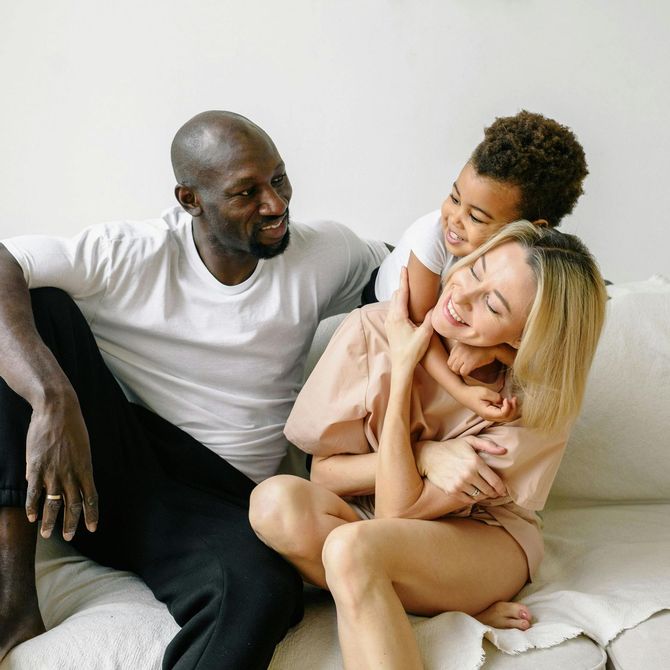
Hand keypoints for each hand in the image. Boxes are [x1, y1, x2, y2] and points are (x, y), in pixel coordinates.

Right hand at [25, 390, 97, 540]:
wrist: (57, 410)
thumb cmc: (72, 426)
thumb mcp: (82, 448)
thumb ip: (77, 466)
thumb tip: (73, 479)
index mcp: (86, 468)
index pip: (91, 497)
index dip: (92, 515)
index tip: (92, 529)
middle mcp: (72, 473)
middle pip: (73, 505)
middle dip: (71, 523)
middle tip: (68, 537)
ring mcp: (53, 472)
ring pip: (54, 504)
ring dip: (51, 521)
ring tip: (47, 534)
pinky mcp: (36, 468)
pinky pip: (34, 493)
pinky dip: (33, 507)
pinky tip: (31, 517)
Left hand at [385, 267, 433, 369]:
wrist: (401, 365)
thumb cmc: (412, 351)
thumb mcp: (424, 334)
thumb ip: (428, 318)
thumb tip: (433, 307)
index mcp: (398, 316)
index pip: (401, 293)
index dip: (404, 280)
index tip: (404, 268)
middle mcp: (391, 317)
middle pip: (396, 295)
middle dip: (403, 285)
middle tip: (410, 276)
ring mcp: (389, 322)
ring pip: (394, 302)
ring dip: (401, 294)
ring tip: (410, 289)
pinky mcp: (390, 326)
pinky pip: (393, 309)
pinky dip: (399, 303)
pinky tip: (407, 305)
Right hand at [416, 435, 507, 503]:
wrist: (428, 456)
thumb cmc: (451, 447)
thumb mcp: (469, 441)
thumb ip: (488, 445)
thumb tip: (504, 451)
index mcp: (475, 462)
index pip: (495, 481)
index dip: (501, 488)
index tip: (503, 491)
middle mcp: (468, 474)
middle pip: (488, 490)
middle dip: (494, 493)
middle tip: (495, 493)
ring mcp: (460, 484)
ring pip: (479, 496)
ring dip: (483, 496)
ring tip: (484, 493)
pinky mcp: (452, 491)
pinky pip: (468, 500)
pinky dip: (473, 499)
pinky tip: (474, 495)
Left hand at [448, 342, 495, 376]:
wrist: (494, 347)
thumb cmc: (482, 347)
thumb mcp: (467, 343)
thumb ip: (459, 349)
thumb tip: (453, 359)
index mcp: (457, 346)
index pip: (449, 360)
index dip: (454, 365)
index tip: (460, 366)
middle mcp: (459, 350)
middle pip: (450, 365)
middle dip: (456, 369)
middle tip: (463, 370)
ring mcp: (464, 356)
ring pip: (455, 369)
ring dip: (460, 372)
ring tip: (466, 370)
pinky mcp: (470, 362)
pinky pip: (463, 372)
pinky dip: (466, 373)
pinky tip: (471, 370)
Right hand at [461, 386, 520, 422]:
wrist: (463, 394)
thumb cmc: (473, 393)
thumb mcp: (485, 392)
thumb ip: (497, 397)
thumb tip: (504, 401)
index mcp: (487, 413)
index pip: (504, 414)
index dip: (508, 407)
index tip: (507, 398)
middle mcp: (490, 417)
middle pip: (507, 418)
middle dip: (513, 409)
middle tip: (514, 398)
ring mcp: (490, 416)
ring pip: (506, 417)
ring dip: (512, 409)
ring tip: (513, 399)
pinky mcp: (491, 413)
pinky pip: (503, 414)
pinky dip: (508, 409)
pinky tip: (508, 401)